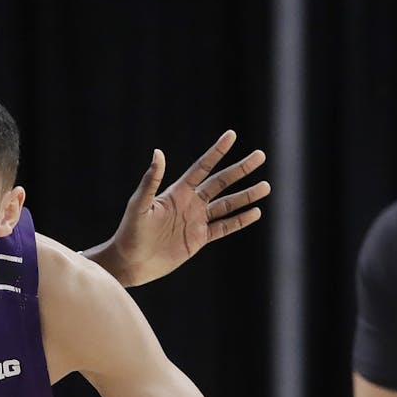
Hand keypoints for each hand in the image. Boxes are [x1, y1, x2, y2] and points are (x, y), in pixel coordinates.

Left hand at [104, 131, 268, 285]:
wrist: (130, 262)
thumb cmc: (130, 231)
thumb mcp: (140, 204)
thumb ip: (151, 180)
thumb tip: (158, 152)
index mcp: (177, 192)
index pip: (201, 167)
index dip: (216, 151)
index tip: (231, 135)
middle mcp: (189, 203)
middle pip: (220, 182)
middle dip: (240, 169)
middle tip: (260, 155)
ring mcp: (196, 220)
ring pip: (227, 204)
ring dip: (246, 195)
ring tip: (266, 186)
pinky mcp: (199, 239)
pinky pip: (224, 227)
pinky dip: (240, 220)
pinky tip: (255, 212)